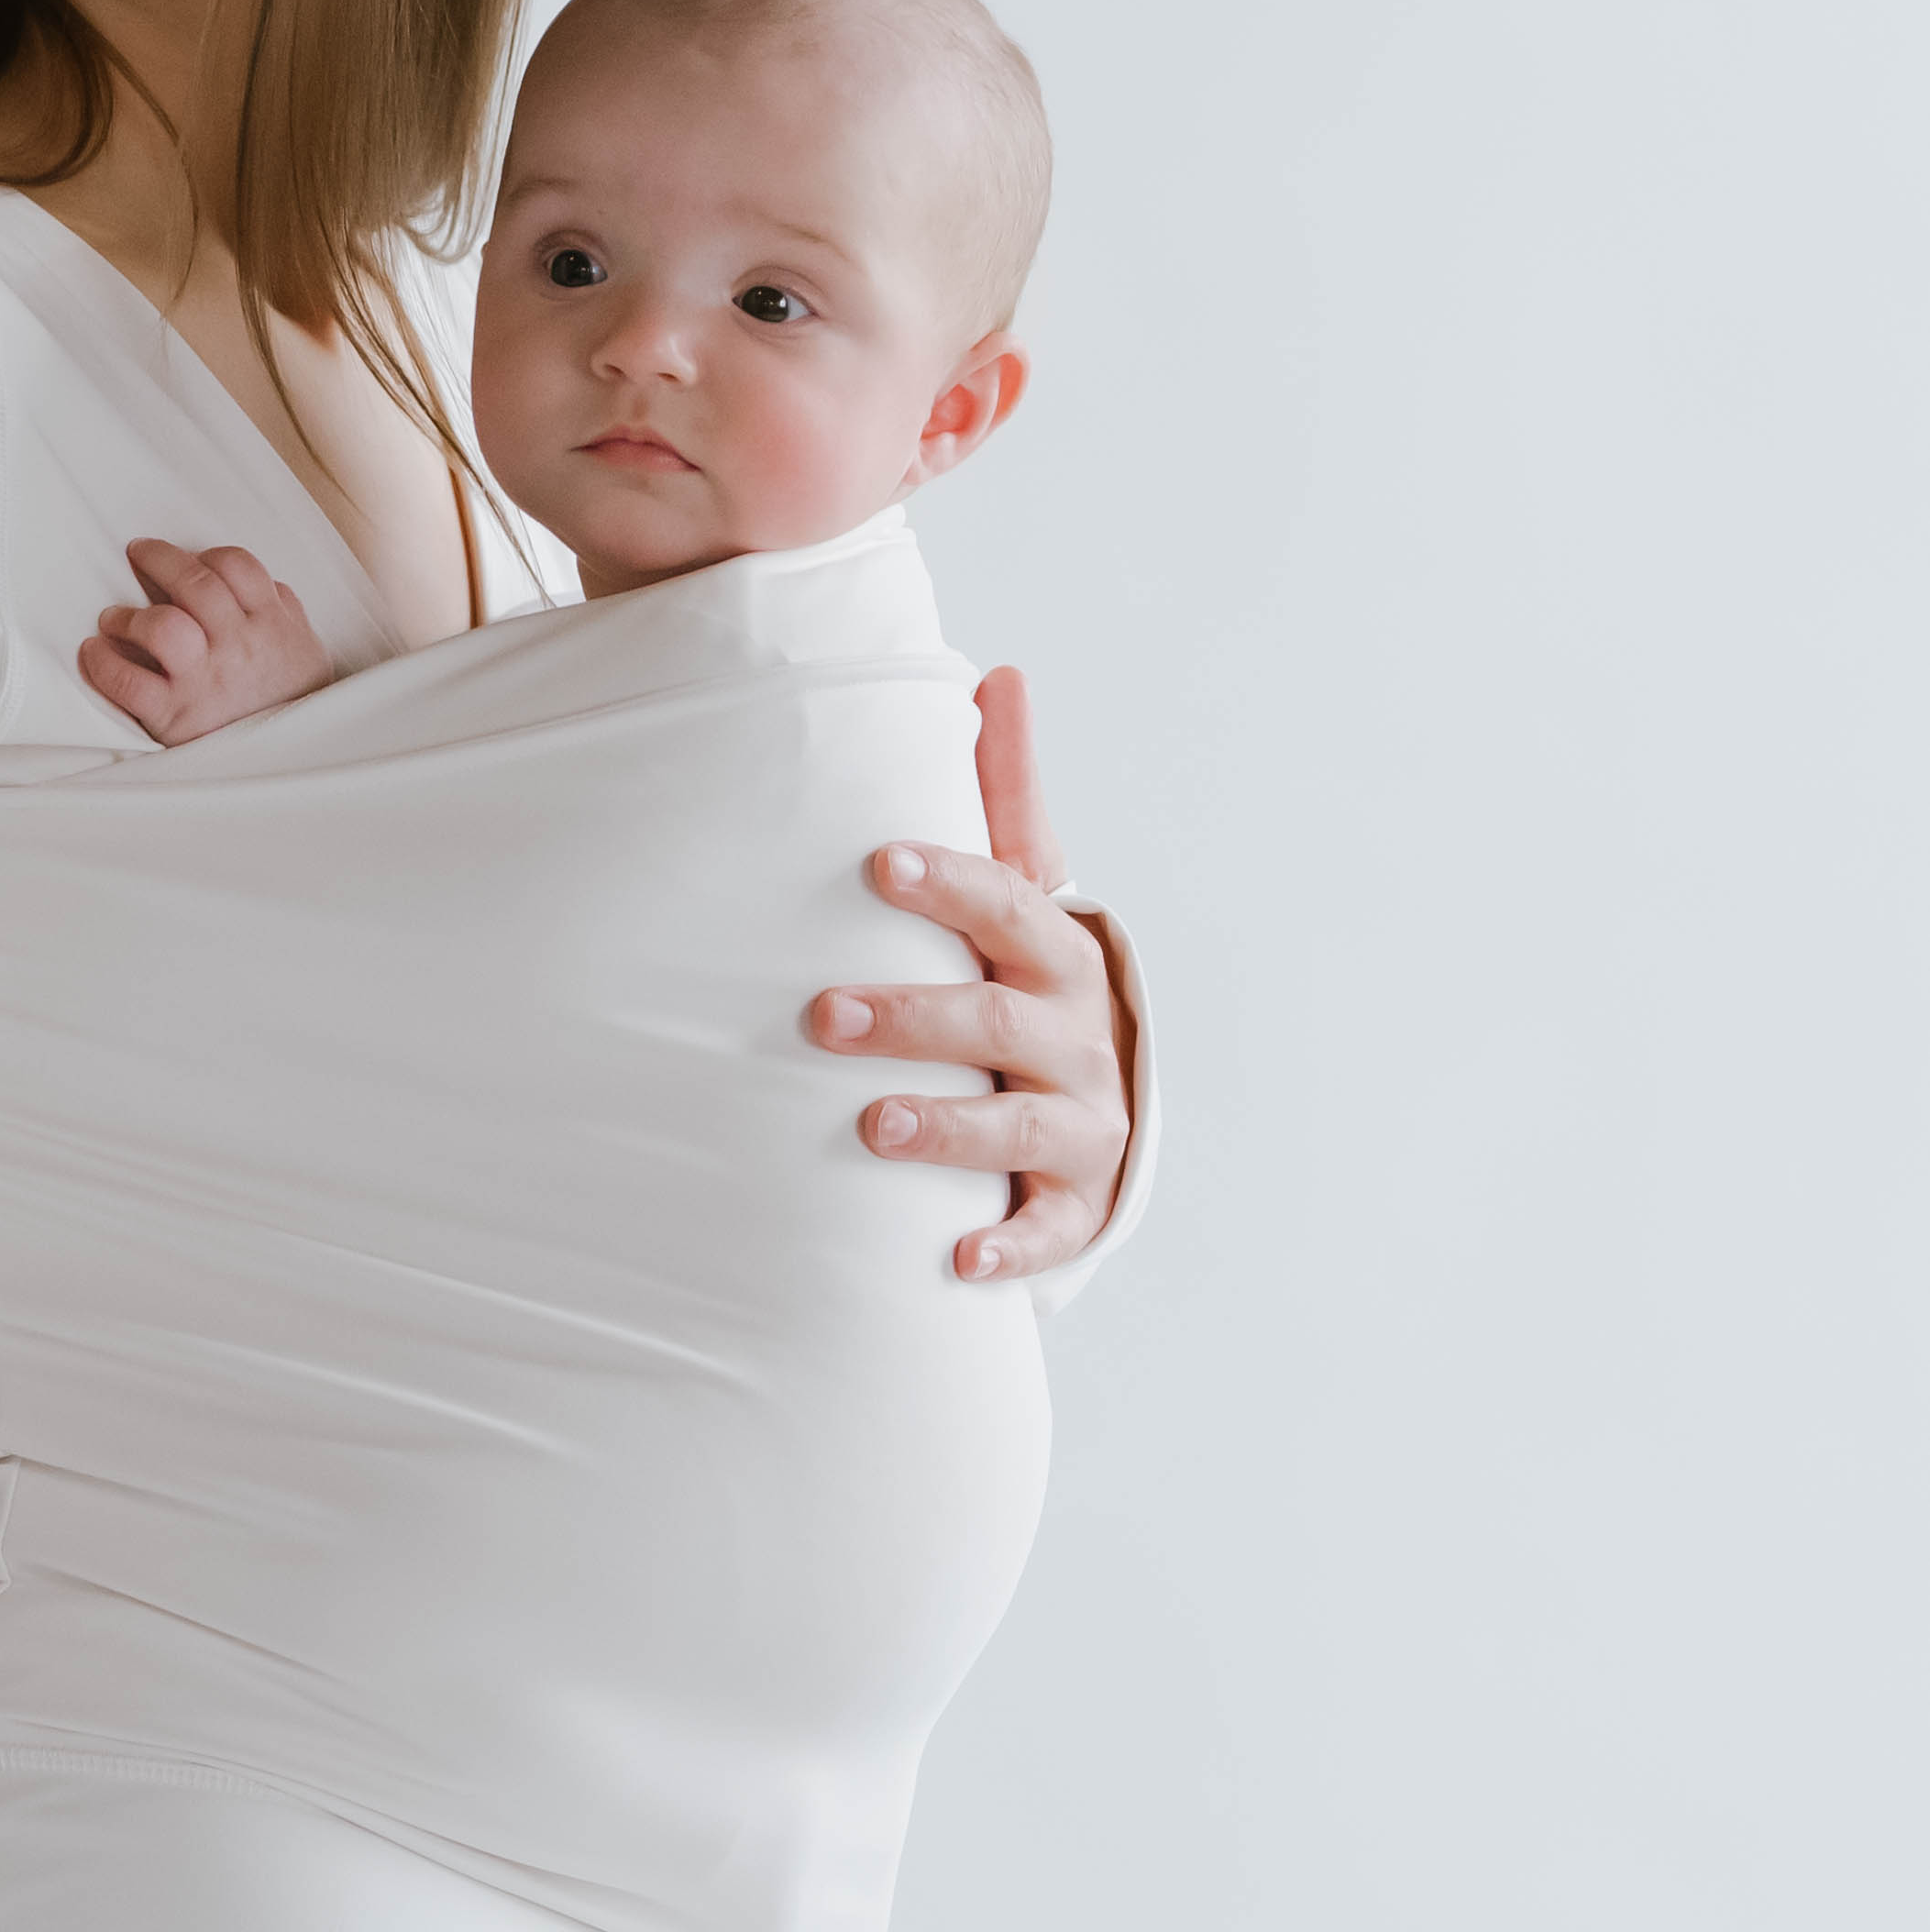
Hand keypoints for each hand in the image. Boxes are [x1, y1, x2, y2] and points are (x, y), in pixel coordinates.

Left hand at [78, 536, 333, 743]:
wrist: (292, 762)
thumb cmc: (294, 705)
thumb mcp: (306, 653)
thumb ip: (286, 614)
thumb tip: (269, 587)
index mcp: (270, 625)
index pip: (236, 566)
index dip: (205, 554)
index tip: (188, 557)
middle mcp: (238, 646)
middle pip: (193, 582)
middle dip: (158, 558)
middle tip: (137, 553)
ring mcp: (204, 681)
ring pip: (161, 626)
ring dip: (129, 616)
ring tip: (113, 618)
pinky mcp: (174, 716)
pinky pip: (128, 682)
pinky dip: (102, 665)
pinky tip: (93, 653)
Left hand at [805, 666, 1134, 1282]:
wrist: (1109, 1105)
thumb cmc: (1032, 984)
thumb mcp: (1027, 895)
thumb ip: (1005, 797)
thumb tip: (999, 672)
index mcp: (1055, 954)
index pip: (1010, 906)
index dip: (951, 885)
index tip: (881, 867)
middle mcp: (1075, 1036)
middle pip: (997, 1019)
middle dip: (914, 1017)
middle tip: (823, 1014)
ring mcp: (1080, 1123)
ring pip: (1018, 1124)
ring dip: (947, 1125)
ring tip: (872, 1128)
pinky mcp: (1074, 1202)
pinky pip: (1047, 1229)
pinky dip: (1009, 1248)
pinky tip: (955, 1259)